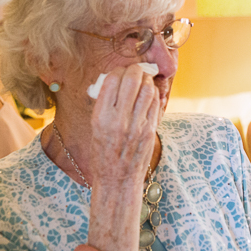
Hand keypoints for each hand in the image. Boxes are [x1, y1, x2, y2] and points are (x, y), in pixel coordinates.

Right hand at [86, 65, 161, 250]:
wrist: (117, 180)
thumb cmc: (103, 154)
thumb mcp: (95, 127)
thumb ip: (105, 104)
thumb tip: (115, 82)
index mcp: (101, 117)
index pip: (112, 80)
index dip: (118, 71)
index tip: (120, 72)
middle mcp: (119, 119)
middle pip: (132, 79)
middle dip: (135, 70)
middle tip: (136, 71)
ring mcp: (137, 125)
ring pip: (147, 89)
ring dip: (147, 80)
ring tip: (144, 81)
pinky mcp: (150, 130)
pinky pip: (155, 104)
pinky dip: (153, 95)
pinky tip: (149, 96)